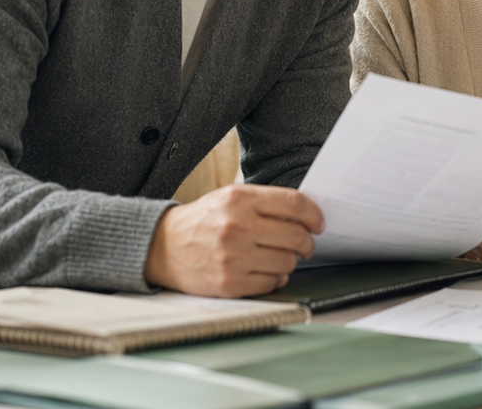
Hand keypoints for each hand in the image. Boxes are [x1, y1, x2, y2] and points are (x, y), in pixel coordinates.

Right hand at [144, 184, 322, 297]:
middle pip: (295, 236)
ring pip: (287, 262)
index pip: (294, 204)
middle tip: (307, 245)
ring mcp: (233, 257)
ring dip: (291, 261)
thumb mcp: (229, 198)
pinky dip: (276, 278)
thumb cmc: (203, 221)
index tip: (318, 223)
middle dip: (308, 242)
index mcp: (239, 200)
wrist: (163, 247)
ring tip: (281, 257)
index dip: (314, 215)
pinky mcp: (229, 283)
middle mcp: (237, 227)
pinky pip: (271, 283)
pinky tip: (267, 271)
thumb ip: (264, 203)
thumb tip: (304, 215)